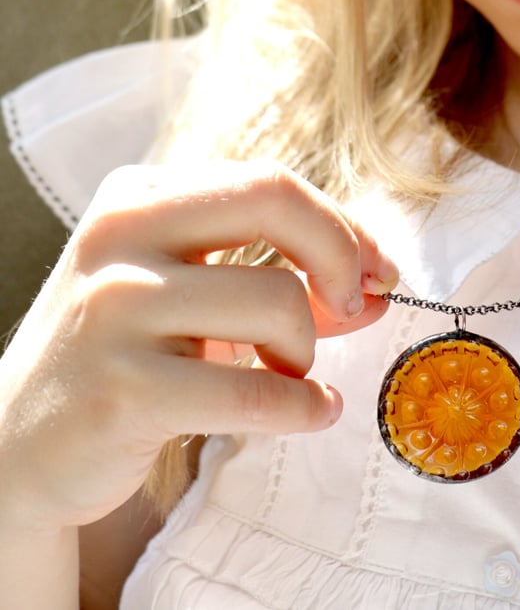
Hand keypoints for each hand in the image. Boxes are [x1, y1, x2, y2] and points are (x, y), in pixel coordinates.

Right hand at [0, 161, 397, 534]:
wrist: (20, 442)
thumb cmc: (126, 353)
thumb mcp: (192, 294)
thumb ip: (282, 278)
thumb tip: (378, 287)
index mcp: (139, 196)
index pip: (270, 182)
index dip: (342, 225)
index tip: (377, 268)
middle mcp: (121, 235)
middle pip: (276, 203)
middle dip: (341, 256)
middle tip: (354, 306)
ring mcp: (116, 309)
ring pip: (277, 302)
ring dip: (305, 350)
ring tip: (287, 372)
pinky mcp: (124, 389)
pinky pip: (257, 391)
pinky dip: (304, 406)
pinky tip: (312, 410)